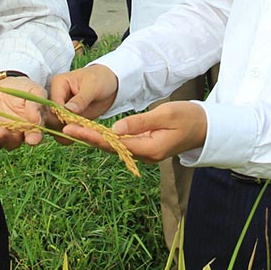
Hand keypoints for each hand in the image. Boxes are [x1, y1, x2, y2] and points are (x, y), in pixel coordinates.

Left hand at [0, 75, 46, 150]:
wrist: (2, 82)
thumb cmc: (22, 89)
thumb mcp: (33, 91)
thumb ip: (36, 105)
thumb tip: (36, 120)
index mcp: (29, 126)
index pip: (34, 136)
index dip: (33, 138)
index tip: (31, 139)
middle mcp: (14, 134)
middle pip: (11, 143)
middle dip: (5, 139)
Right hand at [49, 64, 119, 130]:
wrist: (109, 87)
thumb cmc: (100, 80)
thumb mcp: (93, 86)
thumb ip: (81, 99)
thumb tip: (69, 109)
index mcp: (57, 84)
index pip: (51, 104)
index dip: (60, 116)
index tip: (74, 121)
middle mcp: (54, 97)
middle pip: (49, 118)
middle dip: (62, 126)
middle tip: (79, 128)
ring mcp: (58, 110)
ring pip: (53, 128)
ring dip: (66, 133)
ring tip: (81, 131)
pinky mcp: (65, 120)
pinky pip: (62, 133)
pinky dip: (70, 136)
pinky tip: (80, 133)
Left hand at [63, 101, 207, 164]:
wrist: (205, 127)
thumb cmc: (188, 117)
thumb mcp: (165, 115)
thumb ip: (140, 122)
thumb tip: (116, 129)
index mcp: (149, 148)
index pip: (114, 143)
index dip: (92, 137)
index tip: (74, 129)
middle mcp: (144, 154)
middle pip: (110, 147)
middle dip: (88, 138)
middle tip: (65, 128)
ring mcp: (144, 152)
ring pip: (114, 146)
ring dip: (94, 138)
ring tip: (73, 129)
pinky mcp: (144, 147)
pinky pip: (121, 144)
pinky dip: (106, 138)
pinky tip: (93, 132)